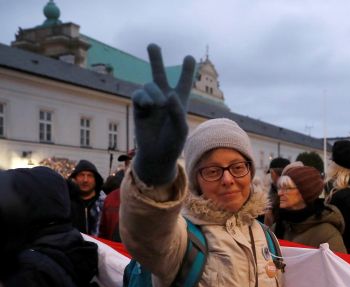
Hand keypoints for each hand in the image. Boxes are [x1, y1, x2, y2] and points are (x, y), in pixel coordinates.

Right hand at [132, 44, 194, 185]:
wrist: (156, 155)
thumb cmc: (173, 143)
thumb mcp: (181, 128)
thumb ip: (177, 111)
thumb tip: (167, 95)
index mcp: (179, 101)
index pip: (184, 83)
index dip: (186, 70)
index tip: (189, 57)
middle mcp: (164, 98)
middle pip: (159, 74)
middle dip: (155, 59)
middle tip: (152, 45)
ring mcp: (150, 102)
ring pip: (149, 85)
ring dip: (154, 92)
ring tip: (158, 105)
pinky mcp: (138, 108)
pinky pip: (138, 95)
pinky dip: (143, 98)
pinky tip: (148, 106)